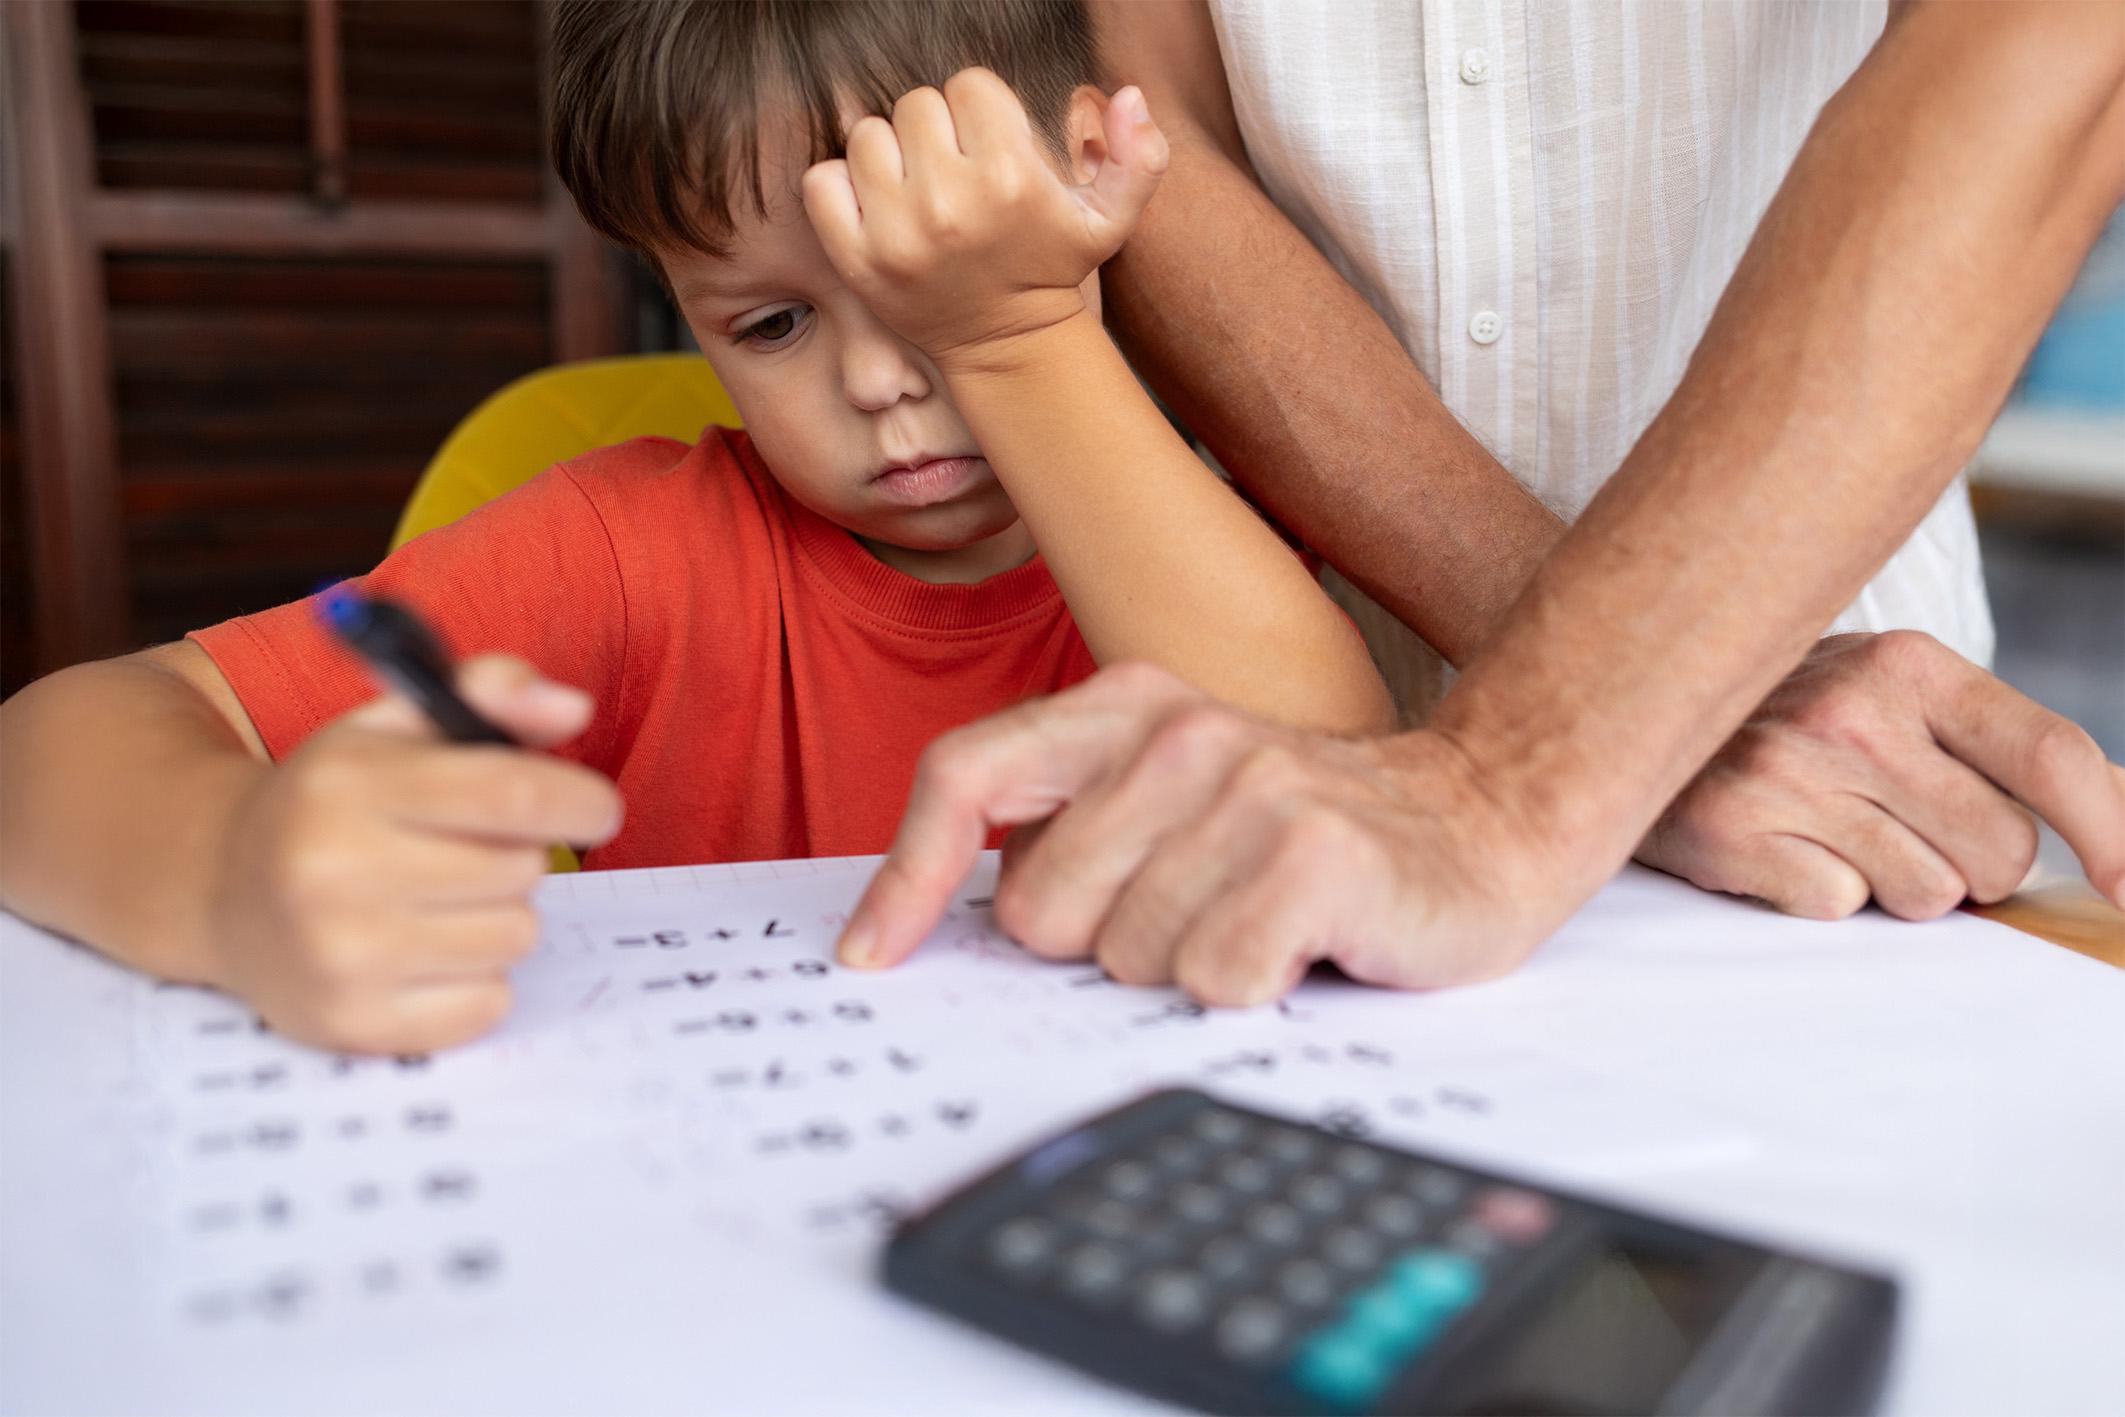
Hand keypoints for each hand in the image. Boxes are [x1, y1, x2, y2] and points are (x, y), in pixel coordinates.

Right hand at [202, 655, 622, 1053]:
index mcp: (351, 784)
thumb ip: (491, 694)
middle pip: (521, 869)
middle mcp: (334, 871)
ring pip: (514, 938)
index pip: (510, 795)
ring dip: (499, 916)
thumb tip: (573, 706)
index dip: (578, 800)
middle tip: (468, 848)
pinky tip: (423, 951)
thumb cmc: (334, 801)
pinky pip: (487, 1004)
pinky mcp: (353, 1024)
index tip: (597, 807)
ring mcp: (340, 957)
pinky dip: (477, 980)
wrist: (219, 889)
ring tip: (438, 898)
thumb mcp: (396, 726)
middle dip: (519, 853)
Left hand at [801, 67, 1168, 371]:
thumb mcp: (1111, 220)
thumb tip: (1128, 95)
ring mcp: (896, 232)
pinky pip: (822, 181)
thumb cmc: (1052, 267)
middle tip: (953, 171)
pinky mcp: (856, 257)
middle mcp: (950, 202)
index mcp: (1010, 178)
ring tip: (916, 190)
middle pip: (916, 105)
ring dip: (888, 156)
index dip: (980, 111)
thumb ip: (1139, 156)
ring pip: (867, 136)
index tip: (989, 148)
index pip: (969, 85)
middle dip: (935, 131)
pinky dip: (841, 188)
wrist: (1005, 346)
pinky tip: (877, 209)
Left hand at [834, 663, 1585, 1003]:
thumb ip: (1069, 831)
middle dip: (1099, 948)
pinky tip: (1300, 950)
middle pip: (1040, 908)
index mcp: (1125, 706)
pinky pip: (1215, 980)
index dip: (903, 874)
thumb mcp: (1173, 799)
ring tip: (1254, 926)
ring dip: (1187, 972)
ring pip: (1128, 957)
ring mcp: (1251, 785)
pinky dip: (1251, 992)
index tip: (872, 955)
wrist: (1484, 819)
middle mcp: (1179, 733)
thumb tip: (936, 919)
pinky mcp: (1315, 852)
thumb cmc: (1306, 835)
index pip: (967, 775)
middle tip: (1187, 918)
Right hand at [1638, 631, 2124, 915]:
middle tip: (1899, 828)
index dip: (2115, 834)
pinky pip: (1839, 908)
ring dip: (1890, 882)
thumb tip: (2107, 836)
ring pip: (1925, 894)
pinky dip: (1815, 891)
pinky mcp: (1731, 831)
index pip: (2052, 754)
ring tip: (1827, 830)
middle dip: (1968, 865)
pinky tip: (1777, 845)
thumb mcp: (1881, 693)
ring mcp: (1786, 772)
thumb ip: (1980, 746)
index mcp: (1908, 665)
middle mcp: (1851, 711)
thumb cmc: (1778, 718)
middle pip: (2000, 852)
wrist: (1621, 704)